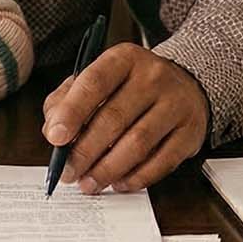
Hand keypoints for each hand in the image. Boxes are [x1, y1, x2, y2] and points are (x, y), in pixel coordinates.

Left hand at [41, 44, 207, 193]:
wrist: (185, 85)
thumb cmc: (130, 86)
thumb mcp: (98, 78)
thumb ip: (68, 99)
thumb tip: (52, 130)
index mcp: (124, 58)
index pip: (94, 82)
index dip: (72, 112)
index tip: (55, 138)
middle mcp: (153, 77)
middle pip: (114, 118)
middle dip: (85, 151)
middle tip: (68, 172)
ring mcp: (175, 104)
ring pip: (137, 144)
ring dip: (108, 169)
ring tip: (89, 183)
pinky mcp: (190, 132)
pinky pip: (162, 162)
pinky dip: (136, 177)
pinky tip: (118, 183)